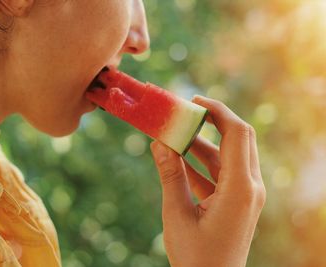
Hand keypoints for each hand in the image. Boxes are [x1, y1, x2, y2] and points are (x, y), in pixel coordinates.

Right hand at [150, 96, 265, 266]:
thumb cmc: (196, 257)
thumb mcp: (177, 214)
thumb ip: (170, 175)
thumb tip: (159, 142)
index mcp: (240, 189)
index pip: (236, 134)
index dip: (217, 111)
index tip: (194, 101)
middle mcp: (250, 187)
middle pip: (238, 139)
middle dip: (212, 121)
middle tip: (185, 111)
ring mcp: (245, 194)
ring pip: (226, 156)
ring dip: (201, 144)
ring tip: (172, 134)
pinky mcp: (237, 201)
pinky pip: (220, 173)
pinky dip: (201, 163)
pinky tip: (177, 157)